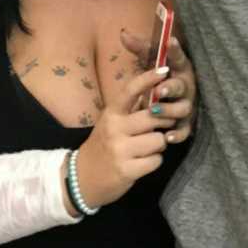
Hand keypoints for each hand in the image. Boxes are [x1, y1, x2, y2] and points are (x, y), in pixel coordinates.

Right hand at [71, 65, 175, 211]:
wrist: (82, 177)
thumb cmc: (104, 144)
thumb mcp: (112, 122)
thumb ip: (132, 109)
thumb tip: (158, 92)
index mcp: (111, 113)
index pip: (130, 90)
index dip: (148, 78)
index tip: (165, 70)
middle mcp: (115, 128)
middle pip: (154, 117)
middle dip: (165, 121)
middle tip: (162, 125)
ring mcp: (120, 150)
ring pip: (159, 139)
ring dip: (158, 144)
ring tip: (147, 147)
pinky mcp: (127, 170)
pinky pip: (156, 160)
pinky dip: (154, 161)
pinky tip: (143, 162)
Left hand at [120, 29, 196, 145]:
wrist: (164, 105)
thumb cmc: (157, 79)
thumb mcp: (149, 63)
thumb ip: (139, 48)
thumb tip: (123, 33)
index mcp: (178, 68)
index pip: (178, 57)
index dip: (175, 50)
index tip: (170, 41)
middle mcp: (185, 86)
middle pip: (181, 86)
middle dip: (171, 87)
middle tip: (159, 90)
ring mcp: (186, 105)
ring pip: (183, 108)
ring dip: (170, 110)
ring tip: (155, 111)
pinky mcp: (186, 124)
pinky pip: (184, 130)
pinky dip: (177, 134)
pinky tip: (167, 136)